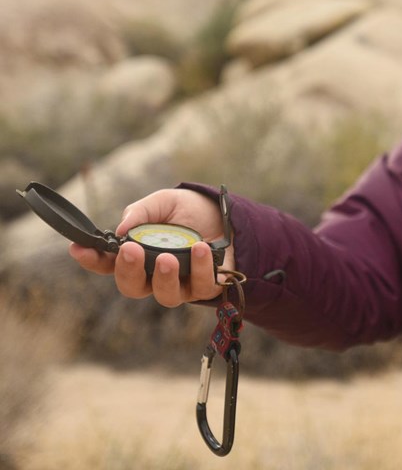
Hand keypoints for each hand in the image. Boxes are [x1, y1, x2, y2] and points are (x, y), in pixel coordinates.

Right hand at [68, 188, 234, 306]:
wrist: (226, 214)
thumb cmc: (187, 211)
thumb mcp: (163, 202)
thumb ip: (142, 212)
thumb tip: (122, 229)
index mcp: (137, 255)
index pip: (108, 264)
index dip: (92, 259)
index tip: (79, 248)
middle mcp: (154, 275)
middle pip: (132, 287)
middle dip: (128, 271)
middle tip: (131, 251)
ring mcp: (180, 284)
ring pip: (166, 295)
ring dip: (164, 277)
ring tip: (167, 257)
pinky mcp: (207, 286)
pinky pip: (202, 286)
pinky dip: (200, 268)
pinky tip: (200, 248)